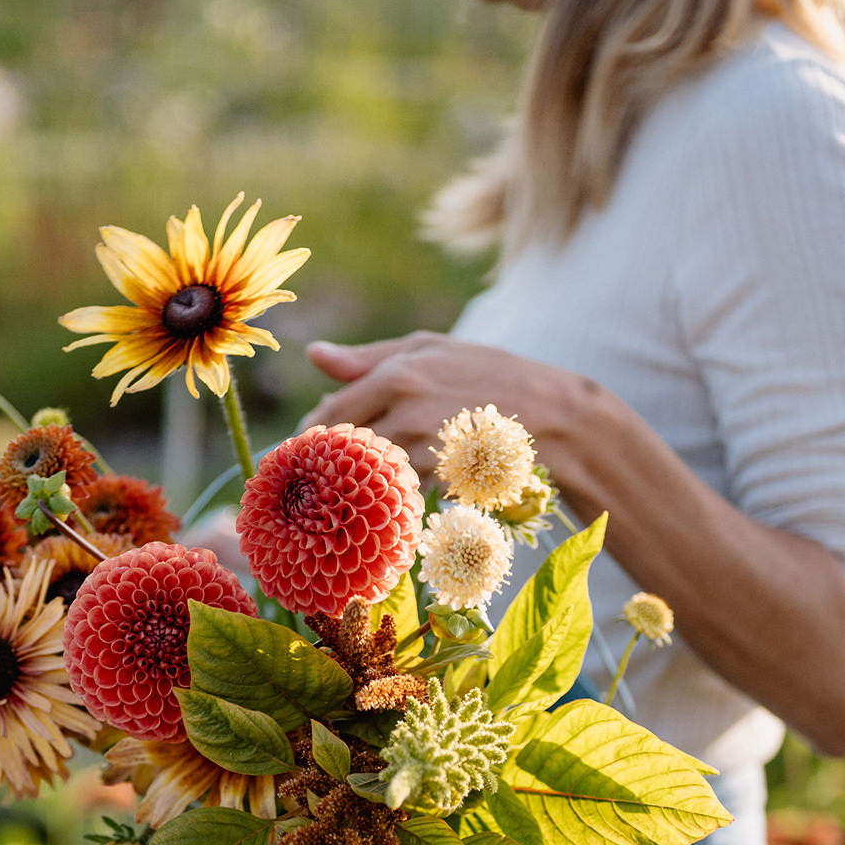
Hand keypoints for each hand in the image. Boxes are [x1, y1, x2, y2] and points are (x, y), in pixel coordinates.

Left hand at [303, 333, 593, 484]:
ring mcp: (424, 448)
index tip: (294, 452)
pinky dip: (388, 494)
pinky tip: (392, 492)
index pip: (329, 415)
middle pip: (342, 450)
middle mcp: (405, 411)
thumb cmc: (485, 373)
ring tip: (351, 487)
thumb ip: (367, 357)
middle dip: (322, 467)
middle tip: (309, 478)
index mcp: (396, 374)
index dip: (307, 439)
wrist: (549, 415)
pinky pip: (398, 491)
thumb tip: (313, 354)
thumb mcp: (431, 349)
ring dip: (354, 484)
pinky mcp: (440, 479)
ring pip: (367, 475)